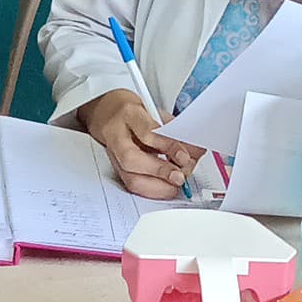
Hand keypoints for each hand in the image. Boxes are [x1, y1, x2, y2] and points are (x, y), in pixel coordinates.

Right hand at [78, 90, 199, 198]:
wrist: (107, 113)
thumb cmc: (134, 112)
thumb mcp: (155, 111)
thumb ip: (174, 131)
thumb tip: (195, 152)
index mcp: (129, 113)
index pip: (147, 132)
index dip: (167, 146)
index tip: (184, 156)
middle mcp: (116, 135)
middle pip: (132, 159)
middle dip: (160, 171)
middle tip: (180, 176)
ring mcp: (113, 154)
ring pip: (129, 177)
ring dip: (157, 186)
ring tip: (176, 183)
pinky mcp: (116, 169)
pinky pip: (132, 186)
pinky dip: (153, 190)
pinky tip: (167, 188)